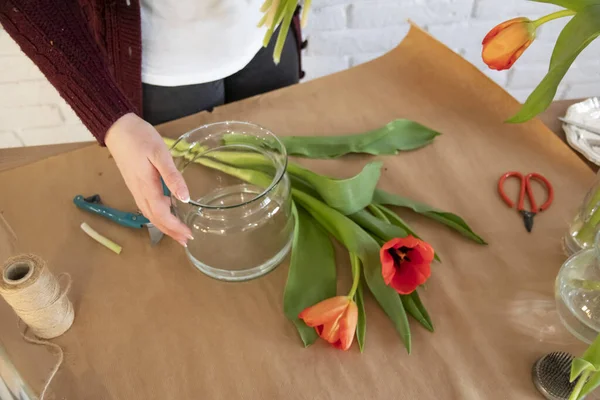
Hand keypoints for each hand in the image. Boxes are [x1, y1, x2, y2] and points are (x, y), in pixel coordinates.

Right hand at [105, 113, 192, 246]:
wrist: (117, 128)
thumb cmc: (140, 138)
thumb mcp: (159, 154)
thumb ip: (172, 176)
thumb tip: (185, 198)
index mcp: (146, 187)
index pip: (162, 214)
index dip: (175, 227)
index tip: (189, 235)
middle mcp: (139, 192)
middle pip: (155, 218)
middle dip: (171, 231)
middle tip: (186, 240)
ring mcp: (136, 189)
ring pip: (150, 213)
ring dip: (165, 225)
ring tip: (179, 232)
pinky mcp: (135, 184)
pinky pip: (148, 205)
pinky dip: (159, 214)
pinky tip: (168, 210)